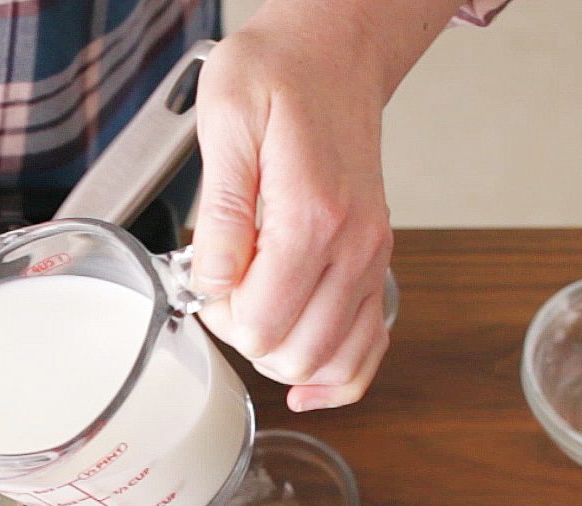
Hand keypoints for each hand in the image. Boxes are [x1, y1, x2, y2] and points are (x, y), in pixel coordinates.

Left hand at [190, 10, 396, 410]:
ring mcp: (372, 257)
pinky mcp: (375, 261)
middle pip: (295, 353)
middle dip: (247, 339)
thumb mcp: (225, 123)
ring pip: (333, 361)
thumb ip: (219, 213)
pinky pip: (370, 346)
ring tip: (255, 313)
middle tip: (225, 293)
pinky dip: (337, 373)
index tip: (206, 280)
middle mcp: (354, 245)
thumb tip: (211, 283)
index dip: (219, 318)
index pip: (260, 323)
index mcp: (312, 215)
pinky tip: (302, 378)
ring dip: (283, 356)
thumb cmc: (277, 76)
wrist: (333, 51)